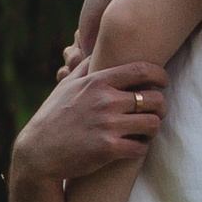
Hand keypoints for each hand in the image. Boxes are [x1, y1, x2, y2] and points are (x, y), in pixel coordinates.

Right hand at [13, 54, 168, 189]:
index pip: (141, 70)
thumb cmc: (53, 117)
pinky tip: (134, 146)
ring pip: (153, 124)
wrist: (37, 153)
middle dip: (161, 106)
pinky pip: (141, 147)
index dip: (160, 75)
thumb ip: (84, 67)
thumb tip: (94, 48)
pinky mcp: (108, 150)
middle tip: (156, 111)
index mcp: (97, 82)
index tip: (164, 81)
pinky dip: (141, 148)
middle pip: (154, 99)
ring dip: (153, 128)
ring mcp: (107, 126)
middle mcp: (105, 101)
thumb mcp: (65, 86)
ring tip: (146, 130)